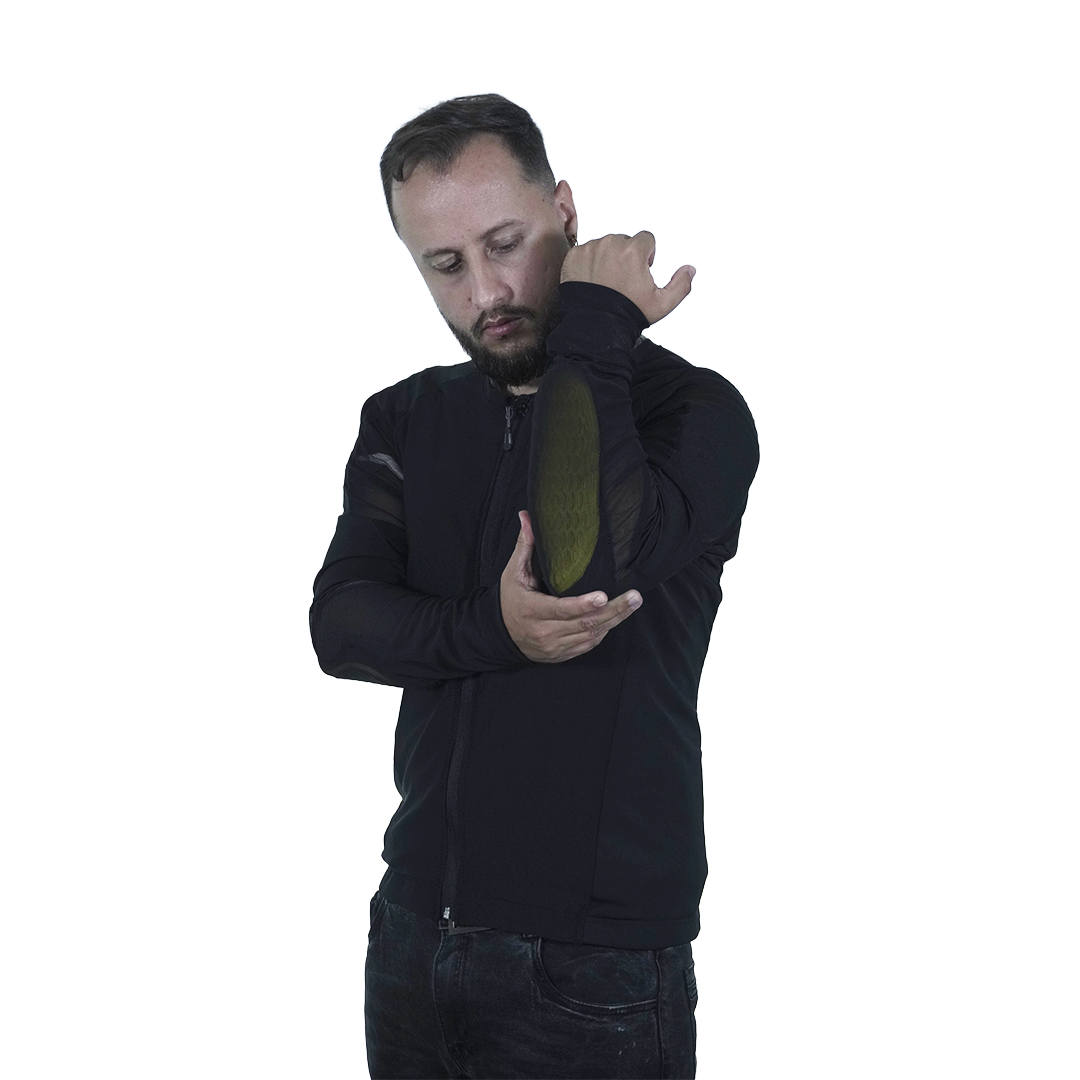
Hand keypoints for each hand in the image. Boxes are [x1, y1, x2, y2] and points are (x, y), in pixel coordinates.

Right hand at [500, 511, 641, 662]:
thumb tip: (526, 516)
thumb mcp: (513, 573)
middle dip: (613, 610)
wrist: (502, 636)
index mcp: (531, 610)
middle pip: (584, 623)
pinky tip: (616, 617)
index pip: (561, 609)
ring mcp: (554, 646)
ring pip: (590, 635)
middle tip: (634, 596)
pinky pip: (588, 644)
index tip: (602, 596)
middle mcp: (543, 632)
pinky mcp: (562, 655)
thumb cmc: (510, 600)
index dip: (583, 604)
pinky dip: (604, 631)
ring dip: (615, 620)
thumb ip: (524, 546)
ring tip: (633, 603)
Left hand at [560, 230, 694, 324]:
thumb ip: (680, 285)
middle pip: (624, 241)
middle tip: (622, 281)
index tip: (640, 272)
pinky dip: (589, 263)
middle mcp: (611, 244)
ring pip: (604, 245)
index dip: (646, 256)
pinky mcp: (573, 256)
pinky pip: (585, 252)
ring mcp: (590, 249)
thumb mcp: (662, 304)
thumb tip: (690, 269)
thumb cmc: (627, 315)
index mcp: (633, 250)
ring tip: (606, 283)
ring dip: (607, 258)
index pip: (646, 239)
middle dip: (626, 256)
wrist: (594, 327)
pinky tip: (592, 282)